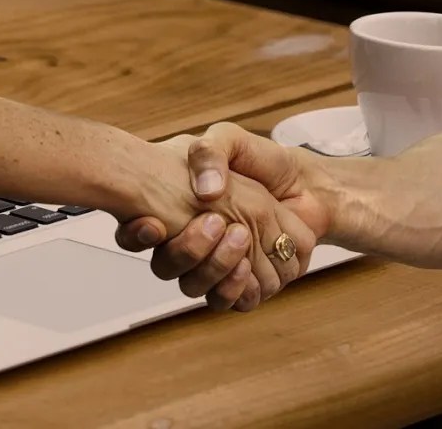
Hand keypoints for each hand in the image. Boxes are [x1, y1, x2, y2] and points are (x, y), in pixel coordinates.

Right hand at [118, 123, 328, 310]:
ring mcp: (216, 264)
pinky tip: (247, 265)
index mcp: (174, 209)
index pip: (137, 234)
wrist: (304, 182)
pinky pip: (230, 301)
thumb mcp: (227, 140)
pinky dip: (236, 287)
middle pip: (167, 267)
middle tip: (215, 222)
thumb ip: (209, 153)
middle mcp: (190, 242)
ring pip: (196, 287)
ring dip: (214, 268)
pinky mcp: (245, 282)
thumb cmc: (260, 161)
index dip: (136, 235)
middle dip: (187, 250)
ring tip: (238, 238)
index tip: (153, 223)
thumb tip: (204, 192)